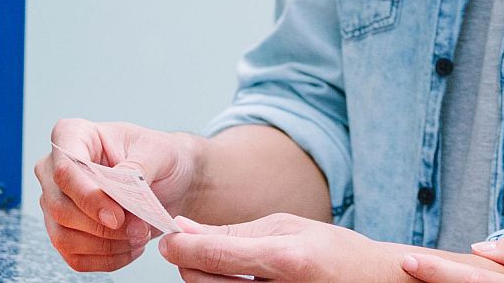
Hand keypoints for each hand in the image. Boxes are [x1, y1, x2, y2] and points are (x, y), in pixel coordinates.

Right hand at [34, 118, 201, 272]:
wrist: (171, 179)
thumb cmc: (160, 156)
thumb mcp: (158, 151)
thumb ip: (136, 167)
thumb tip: (115, 191)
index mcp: (73, 135)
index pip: (65, 169)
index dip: (88, 197)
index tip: (117, 216)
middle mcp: (55, 169)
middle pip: (60, 207)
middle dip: (102, 227)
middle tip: (139, 228)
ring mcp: (56, 202)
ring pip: (63, 236)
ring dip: (106, 245)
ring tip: (139, 236)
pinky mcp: (66, 231)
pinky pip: (74, 257)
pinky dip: (106, 259)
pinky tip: (130, 247)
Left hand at [159, 213, 404, 281]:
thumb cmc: (335, 252)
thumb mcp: (290, 227)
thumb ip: (236, 231)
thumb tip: (186, 228)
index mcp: (286, 259)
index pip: (214, 256)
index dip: (180, 247)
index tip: (168, 239)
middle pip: (203, 282)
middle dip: (189, 262)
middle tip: (192, 246)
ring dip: (203, 277)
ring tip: (217, 261)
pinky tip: (232, 278)